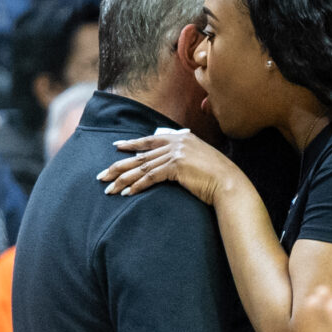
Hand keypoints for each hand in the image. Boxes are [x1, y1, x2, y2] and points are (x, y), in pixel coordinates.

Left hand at [97, 128, 245, 202]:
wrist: (230, 184)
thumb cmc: (217, 176)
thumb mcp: (199, 159)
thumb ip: (183, 156)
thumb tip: (166, 162)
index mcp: (182, 137)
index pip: (150, 139)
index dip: (131, 144)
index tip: (116, 147)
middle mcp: (177, 142)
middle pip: (140, 154)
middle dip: (119, 165)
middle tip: (101, 175)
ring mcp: (176, 153)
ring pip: (142, 166)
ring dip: (123, 180)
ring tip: (109, 189)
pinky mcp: (176, 166)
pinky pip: (151, 177)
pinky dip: (138, 186)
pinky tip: (127, 194)